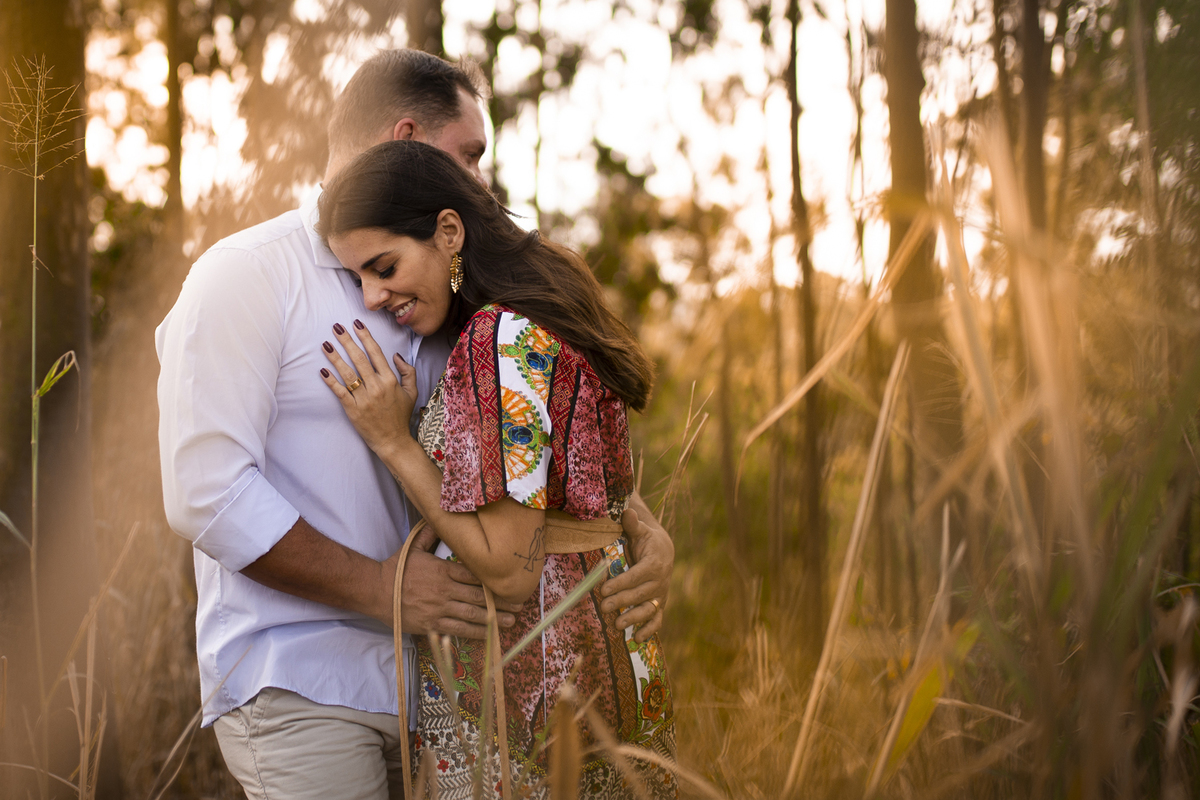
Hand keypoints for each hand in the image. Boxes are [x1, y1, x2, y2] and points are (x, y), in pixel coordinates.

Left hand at [321, 320, 417, 453]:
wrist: (393, 441)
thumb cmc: (401, 416)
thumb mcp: (412, 392)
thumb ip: (408, 372)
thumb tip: (396, 356)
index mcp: (390, 380)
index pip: (376, 353)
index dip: (365, 337)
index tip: (356, 324)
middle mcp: (376, 387)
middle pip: (359, 359)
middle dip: (347, 341)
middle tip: (336, 327)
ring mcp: (364, 399)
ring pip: (347, 373)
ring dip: (335, 357)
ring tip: (325, 344)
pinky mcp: (353, 410)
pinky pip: (340, 392)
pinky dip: (331, 381)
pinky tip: (323, 371)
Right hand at [391, 522, 522, 638]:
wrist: (375, 591)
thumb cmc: (396, 569)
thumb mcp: (413, 547)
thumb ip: (430, 533)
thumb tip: (439, 516)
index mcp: (443, 570)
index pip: (474, 576)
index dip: (493, 581)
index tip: (509, 583)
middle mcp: (444, 590)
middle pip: (479, 597)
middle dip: (501, 602)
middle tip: (519, 605)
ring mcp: (439, 609)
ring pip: (472, 615)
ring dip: (494, 619)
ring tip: (511, 621)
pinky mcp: (432, 625)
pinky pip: (458, 630)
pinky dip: (475, 632)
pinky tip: (488, 634)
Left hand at [599, 508, 673, 642]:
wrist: (664, 550)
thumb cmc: (646, 540)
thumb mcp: (640, 530)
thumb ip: (633, 523)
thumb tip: (627, 511)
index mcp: (655, 563)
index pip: (637, 576)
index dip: (621, 583)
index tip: (604, 589)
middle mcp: (660, 581)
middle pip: (640, 594)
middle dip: (621, 602)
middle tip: (604, 607)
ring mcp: (660, 595)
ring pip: (648, 610)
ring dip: (633, 619)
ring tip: (617, 625)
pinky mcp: (659, 604)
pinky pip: (657, 620)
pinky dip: (649, 630)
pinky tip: (637, 639)